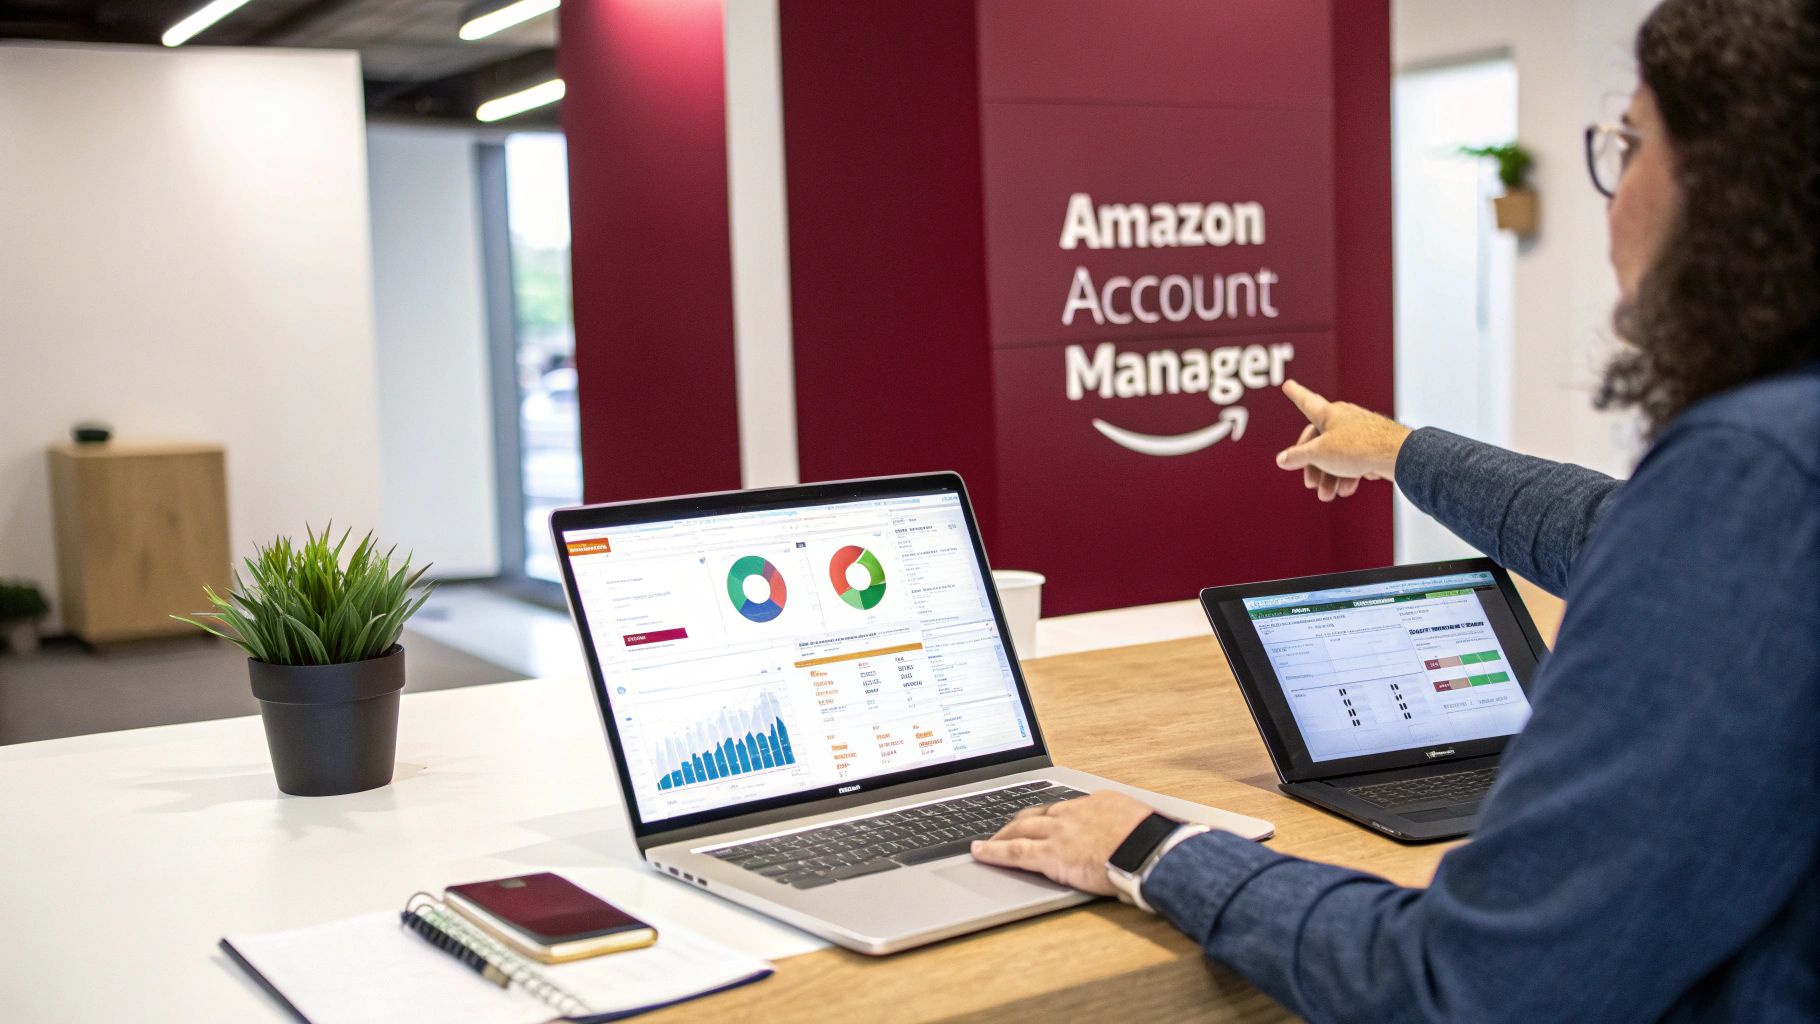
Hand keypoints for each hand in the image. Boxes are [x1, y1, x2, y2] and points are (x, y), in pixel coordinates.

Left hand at [970, 790, 1156, 894]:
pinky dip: (993, 852)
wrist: (1153, 850)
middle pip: (1037, 813)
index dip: (1050, 817)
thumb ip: (1130, 831)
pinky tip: (979, 853)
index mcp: (1098, 803)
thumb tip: (1135, 841)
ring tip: (987, 842)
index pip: (1065, 808)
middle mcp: (1074, 813)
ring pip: (1020, 829)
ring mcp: (1060, 832)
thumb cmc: (1157, 842)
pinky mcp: (1051, 855)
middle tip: (1006, 829)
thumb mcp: (1145, 826)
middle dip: (1019, 822)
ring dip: (1001, 835)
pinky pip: (1014, 852)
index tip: (1045, 820)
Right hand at [1274, 380, 1412, 501]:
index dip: (1296, 394)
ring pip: (1338, 455)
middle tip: (1310, 484)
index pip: (1306, 401)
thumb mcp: (1319, 454)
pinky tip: (1348, 489)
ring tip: (1328, 495)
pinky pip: (1355, 460)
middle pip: (1320, 442)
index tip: (1288, 384)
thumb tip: (1281, 459)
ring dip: (1330, 477)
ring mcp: (1361, 431)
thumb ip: (1298, 456)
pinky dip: (1348, 475)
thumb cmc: (1357, 447)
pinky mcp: (1374, 445)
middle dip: (1314, 467)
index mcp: (1328, 413)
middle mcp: (1344, 418)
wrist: (1397, 455)